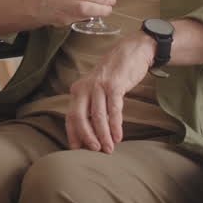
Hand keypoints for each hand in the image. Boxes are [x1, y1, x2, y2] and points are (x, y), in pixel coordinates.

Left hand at [65, 32, 155, 152]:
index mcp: (78, 90)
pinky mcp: (114, 84)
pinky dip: (115, 125)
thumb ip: (92, 106)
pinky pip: (113, 109)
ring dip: (103, 135)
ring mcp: (99, 85)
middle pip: (79, 117)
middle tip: (95, 151)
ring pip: (97, 116)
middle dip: (86, 137)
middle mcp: (85, 87)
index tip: (77, 150)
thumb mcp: (97, 88)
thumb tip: (90, 132)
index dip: (73, 134)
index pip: (70, 116)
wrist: (132, 51)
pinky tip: (118, 137)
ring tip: (108, 148)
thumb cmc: (115, 74)